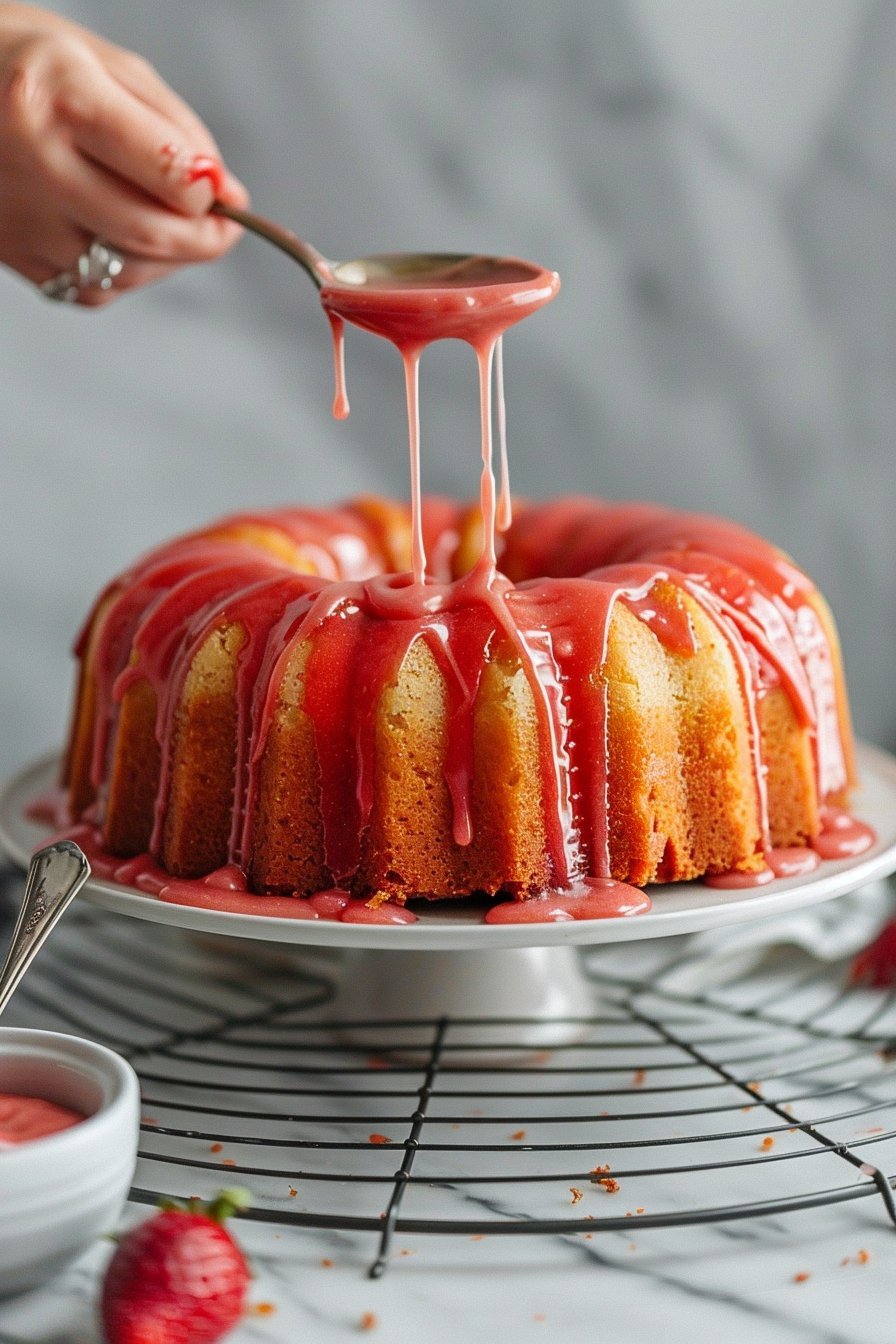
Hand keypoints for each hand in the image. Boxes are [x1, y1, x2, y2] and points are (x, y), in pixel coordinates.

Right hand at [0, 4, 247, 304]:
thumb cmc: (29, 65)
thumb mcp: (109, 65)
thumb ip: (176, 130)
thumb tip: (223, 192)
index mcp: (63, 100)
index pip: (169, 174)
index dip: (209, 193)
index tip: (222, 192)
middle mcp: (35, 163)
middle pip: (152, 234)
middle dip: (205, 239)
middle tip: (220, 227)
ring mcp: (20, 216)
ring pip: (126, 273)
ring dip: (168, 260)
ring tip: (168, 225)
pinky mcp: (11, 253)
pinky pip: (90, 288)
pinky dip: (124, 274)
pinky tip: (120, 237)